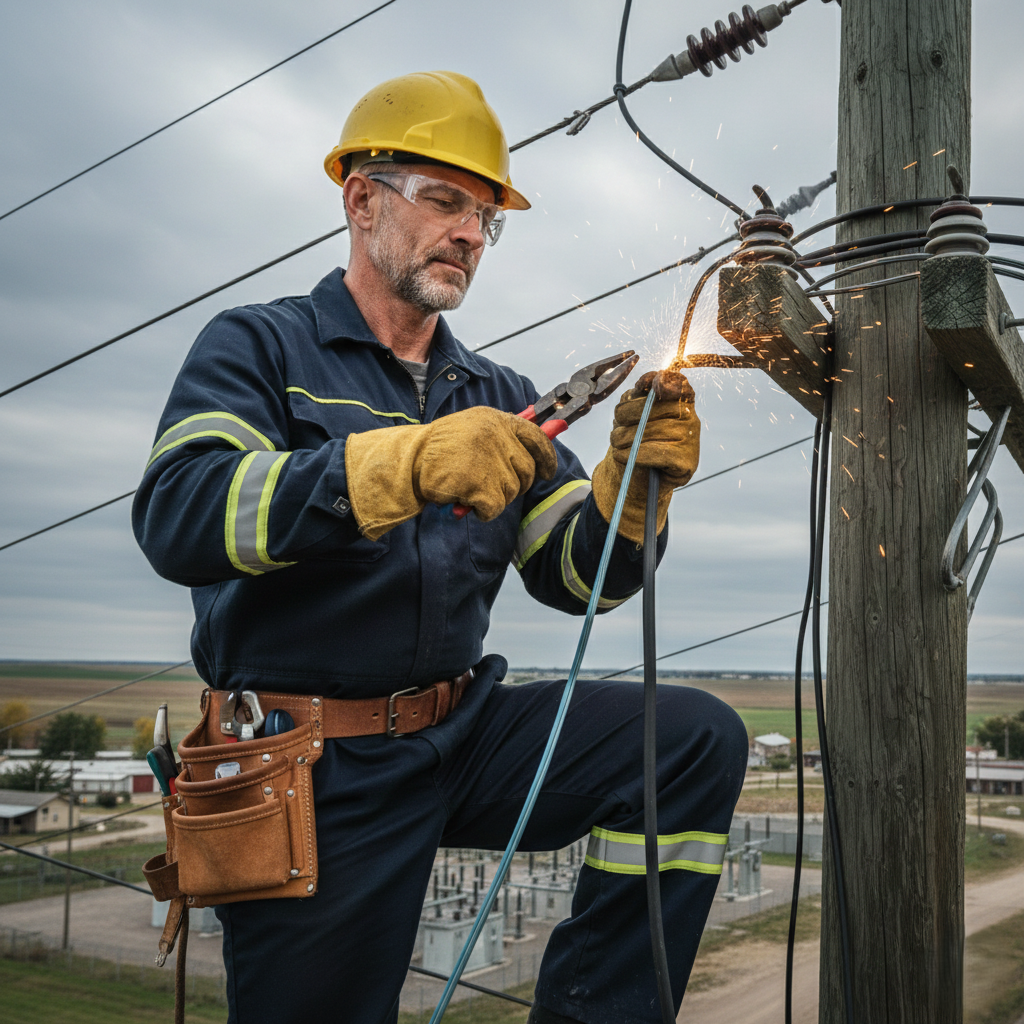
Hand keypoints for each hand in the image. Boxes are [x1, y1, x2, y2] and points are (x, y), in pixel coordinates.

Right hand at [345, 406, 556, 539]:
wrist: (408, 462)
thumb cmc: (438, 451)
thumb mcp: (471, 429)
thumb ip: (501, 438)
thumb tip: (536, 455)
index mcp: (494, 419)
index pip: (535, 436)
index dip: (546, 457)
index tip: (548, 471)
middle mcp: (495, 434)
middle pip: (526, 469)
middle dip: (514, 484)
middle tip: (492, 487)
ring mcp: (488, 458)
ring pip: (511, 491)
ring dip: (494, 498)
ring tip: (470, 489)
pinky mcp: (479, 483)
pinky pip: (495, 507)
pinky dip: (483, 511)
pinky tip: (467, 502)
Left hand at [591, 369, 699, 543]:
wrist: (636, 476)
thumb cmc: (635, 440)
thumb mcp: (633, 413)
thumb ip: (640, 394)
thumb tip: (652, 378)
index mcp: (680, 401)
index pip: (680, 384)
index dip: (665, 381)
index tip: (645, 384)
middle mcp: (690, 418)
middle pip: (656, 407)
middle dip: (628, 415)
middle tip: (614, 428)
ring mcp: (692, 440)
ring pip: (652, 431)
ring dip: (625, 438)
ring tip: (616, 443)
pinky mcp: (687, 461)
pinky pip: (655, 453)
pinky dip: (633, 454)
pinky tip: (622, 455)